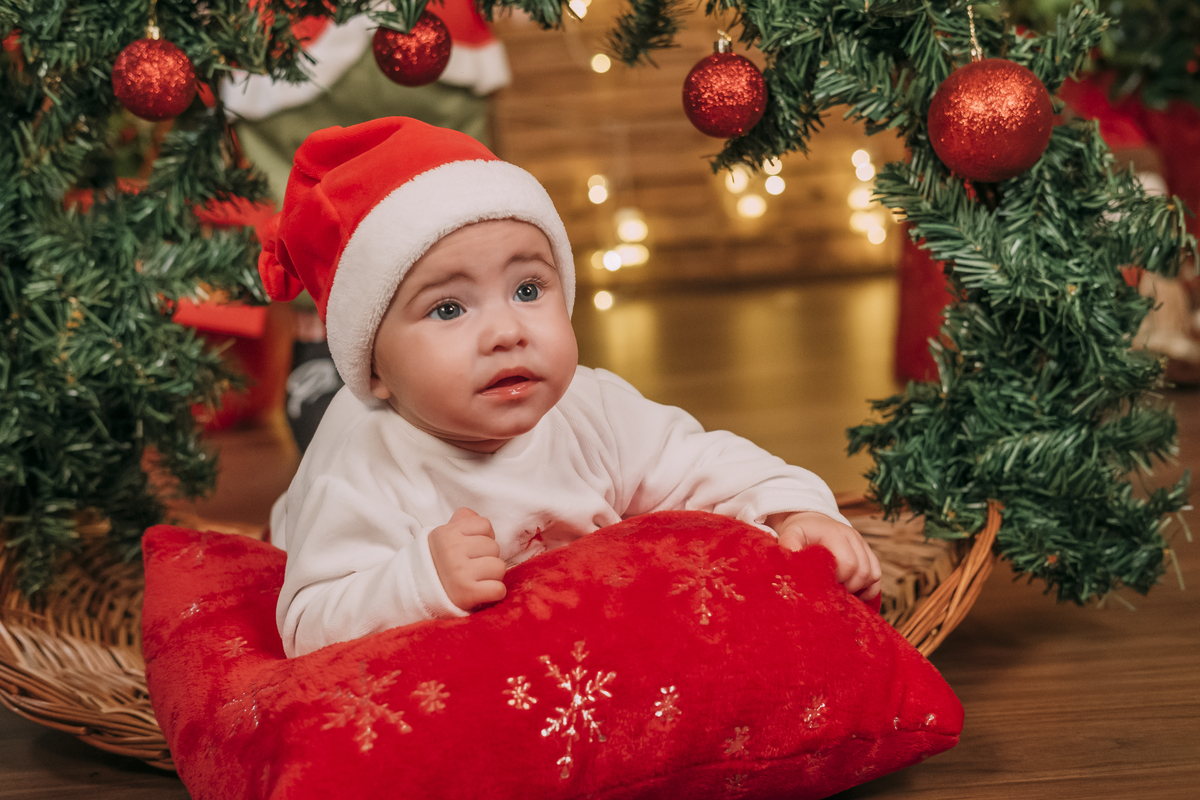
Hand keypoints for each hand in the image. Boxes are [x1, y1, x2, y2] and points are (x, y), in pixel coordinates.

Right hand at [428, 508, 507, 609]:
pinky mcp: (467, 593)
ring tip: (476, 579)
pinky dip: (494, 592)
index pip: (485, 525)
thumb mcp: (444, 536)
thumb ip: (461, 521)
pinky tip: (481, 592)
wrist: (419, 592)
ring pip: (499, 567)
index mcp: (447, 533)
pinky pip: (499, 589)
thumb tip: (474, 515)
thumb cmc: (440, 562)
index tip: (471, 548)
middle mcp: (452, 550)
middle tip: (472, 567)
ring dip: (492, 576)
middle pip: (494, 547)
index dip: (483, 536)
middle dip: (487, 557)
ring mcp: (460, 572)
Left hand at [765, 510, 881, 600]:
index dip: (838, 580)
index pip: (848, 563)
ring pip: (873, 574)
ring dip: (859, 588)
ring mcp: (862, 544)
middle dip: (848, 586)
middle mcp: (853, 537)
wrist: (812, 521)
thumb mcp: (790, 533)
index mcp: (835, 533)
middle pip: (862, 571)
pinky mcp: (867, 552)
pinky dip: (869, 588)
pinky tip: (854, 593)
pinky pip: (877, 574)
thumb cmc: (801, 531)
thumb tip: (791, 558)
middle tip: (831, 591)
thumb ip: (789, 544)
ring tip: (840, 591)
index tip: (823, 586)